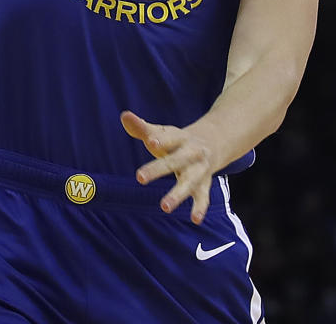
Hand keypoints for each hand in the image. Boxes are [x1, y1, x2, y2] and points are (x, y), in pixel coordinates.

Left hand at [121, 109, 218, 223]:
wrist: (212, 142)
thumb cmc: (177, 140)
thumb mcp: (163, 132)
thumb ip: (142, 128)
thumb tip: (124, 116)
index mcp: (180, 137)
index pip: (169, 138)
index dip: (160, 140)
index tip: (150, 141)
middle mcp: (191, 153)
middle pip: (174, 161)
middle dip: (158, 169)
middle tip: (139, 177)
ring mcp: (199, 170)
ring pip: (189, 182)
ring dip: (178, 194)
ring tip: (164, 207)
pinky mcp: (203, 185)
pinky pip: (203, 197)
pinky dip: (200, 207)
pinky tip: (195, 219)